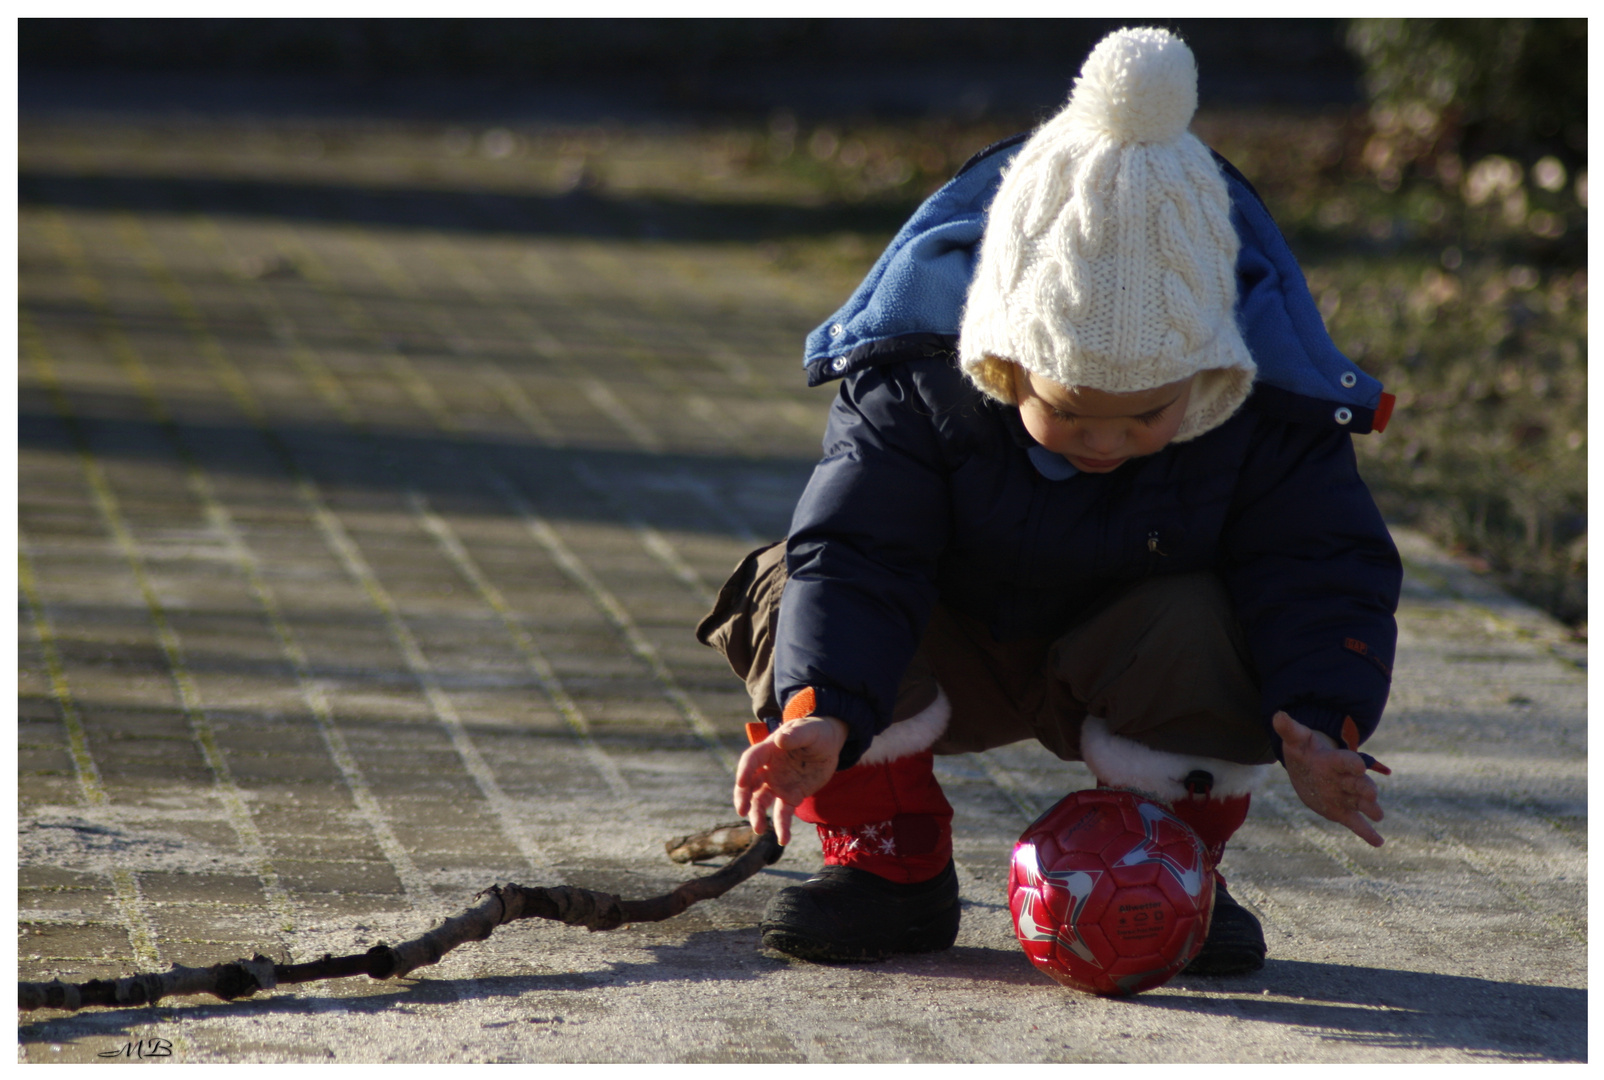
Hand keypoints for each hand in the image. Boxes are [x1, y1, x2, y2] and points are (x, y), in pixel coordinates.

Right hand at [732, 716, 847, 844]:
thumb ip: (795, 735)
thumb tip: (780, 740)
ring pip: (761, 802)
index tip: (741, 782)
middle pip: (749, 784)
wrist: (829, 743)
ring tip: (759, 829)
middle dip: (743, 797)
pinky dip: (781, 827)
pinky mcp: (791, 796)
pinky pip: (782, 814)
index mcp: (769, 750)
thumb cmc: (816, 732)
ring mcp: (778, 784)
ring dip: (757, 816)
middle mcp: (769, 769)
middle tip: (742, 810)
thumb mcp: (809, 730)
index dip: (745, 770)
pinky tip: (783, 839)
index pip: (752, 759)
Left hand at [1273, 710, 1385, 846]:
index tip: (1359, 766)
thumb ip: (1289, 729)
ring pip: (1361, 803)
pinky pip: (1356, 823)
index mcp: (1334, 761)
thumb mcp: (1296, 739)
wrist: (1308, 767)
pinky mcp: (1342, 811)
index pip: (1345, 761)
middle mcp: (1344, 779)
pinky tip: (1379, 843)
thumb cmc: (1304, 750)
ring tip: (1377, 815)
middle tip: (1371, 793)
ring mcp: (1345, 796)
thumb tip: (1277, 715)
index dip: (1351, 763)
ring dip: (1370, 809)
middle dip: (1366, 788)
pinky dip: (1368, 833)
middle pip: (1359, 784)